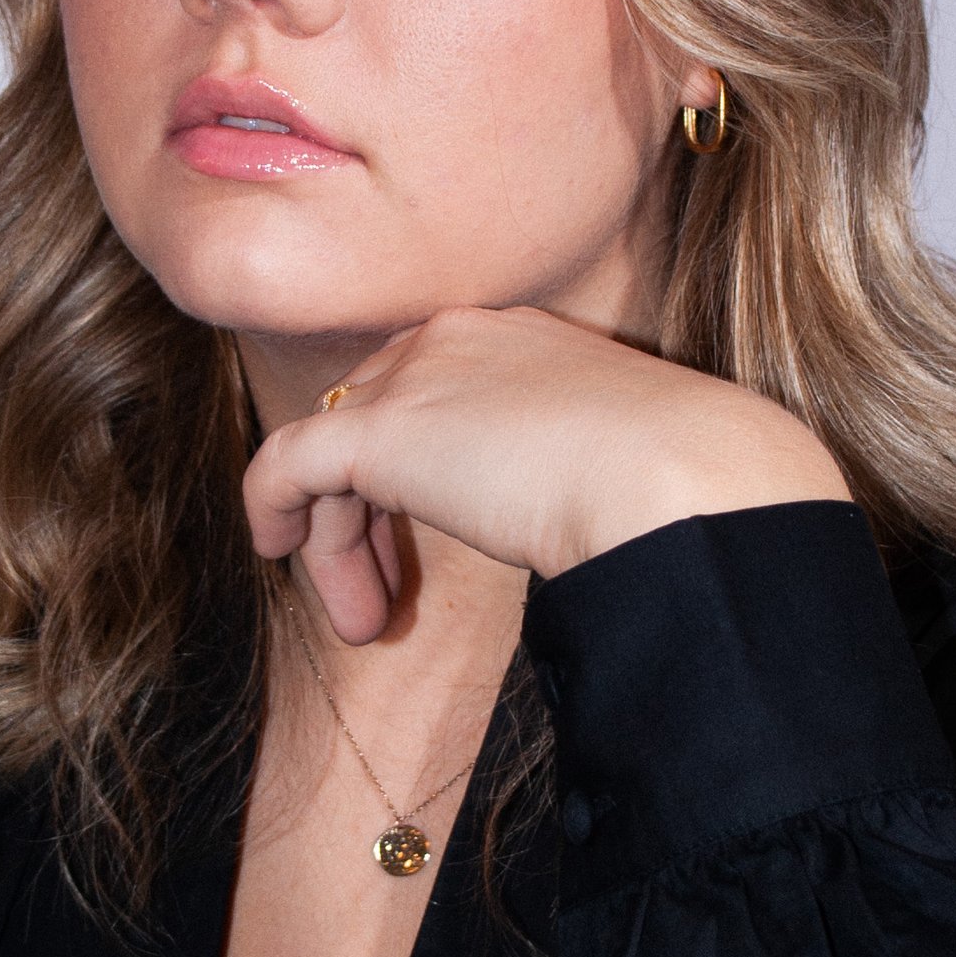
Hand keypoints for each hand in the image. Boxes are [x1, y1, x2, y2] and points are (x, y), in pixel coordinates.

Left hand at [243, 307, 848, 641]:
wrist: (685, 480)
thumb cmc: (681, 487)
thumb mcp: (620, 459)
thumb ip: (572, 468)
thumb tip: (565, 525)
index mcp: (521, 335)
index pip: (433, 386)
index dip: (417, 468)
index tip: (431, 545)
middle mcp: (459, 338)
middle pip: (374, 413)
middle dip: (369, 507)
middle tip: (387, 593)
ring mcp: (416, 378)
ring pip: (334, 449)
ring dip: (342, 541)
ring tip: (367, 621)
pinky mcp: (379, 431)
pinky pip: (286, 462)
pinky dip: (270, 504)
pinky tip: (274, 551)